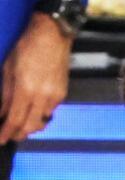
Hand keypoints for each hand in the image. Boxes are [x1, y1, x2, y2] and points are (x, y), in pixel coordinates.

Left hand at [0, 14, 71, 146]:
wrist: (52, 37)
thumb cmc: (27, 47)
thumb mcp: (9, 68)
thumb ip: (6, 93)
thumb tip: (2, 112)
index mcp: (25, 89)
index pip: (14, 119)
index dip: (6, 133)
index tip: (1, 140)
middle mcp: (41, 97)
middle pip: (30, 127)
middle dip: (18, 134)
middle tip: (10, 135)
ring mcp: (53, 98)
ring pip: (40, 122)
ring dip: (29, 126)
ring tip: (21, 124)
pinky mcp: (61, 96)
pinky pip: (49, 112)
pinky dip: (39, 114)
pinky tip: (34, 109)